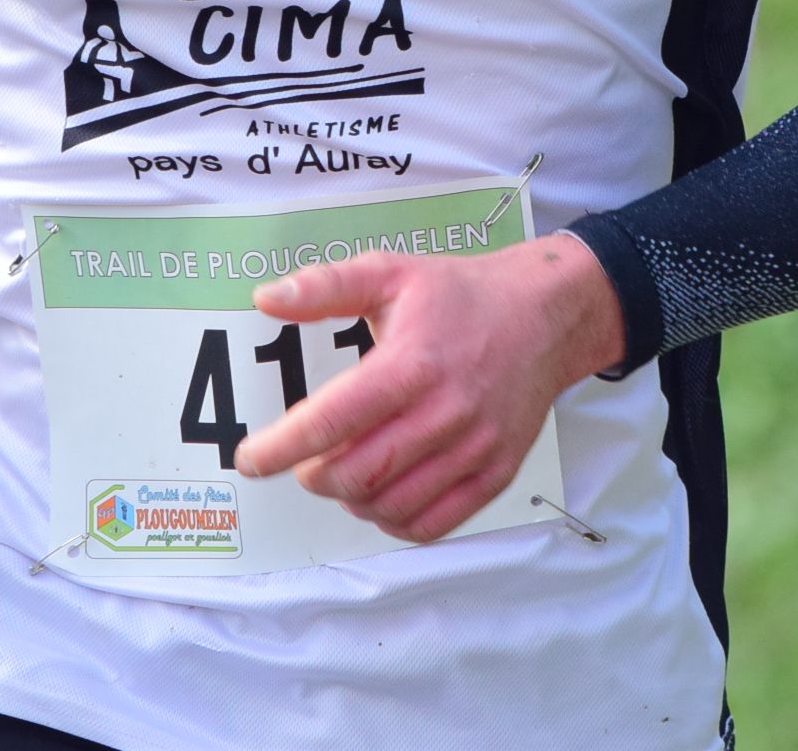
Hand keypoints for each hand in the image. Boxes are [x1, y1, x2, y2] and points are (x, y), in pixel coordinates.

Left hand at [231, 234, 623, 542]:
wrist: (546, 315)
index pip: (332, 421)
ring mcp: (475, 448)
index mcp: (412, 363)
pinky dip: (394, 521)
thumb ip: (325, 287)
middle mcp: (445, 412)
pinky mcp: (496, 473)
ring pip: (391, 506)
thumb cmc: (462, 296)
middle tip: (303, 461)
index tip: (250, 458)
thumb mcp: (391, 273)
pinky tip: (381, 495)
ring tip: (342, 474)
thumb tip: (266, 298)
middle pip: (357, 475)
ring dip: (351, 500)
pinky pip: (433, 524)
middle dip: (313, 476)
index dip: (281, 447)